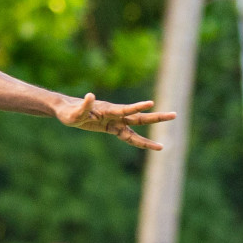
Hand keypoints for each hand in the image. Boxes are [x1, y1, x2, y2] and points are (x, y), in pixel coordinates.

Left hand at [57, 94, 174, 150]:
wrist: (68, 111)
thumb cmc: (69, 112)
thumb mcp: (74, 112)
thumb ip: (84, 105)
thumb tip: (90, 95)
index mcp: (108, 110)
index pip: (125, 109)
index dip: (137, 107)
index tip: (151, 103)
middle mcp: (115, 115)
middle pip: (138, 118)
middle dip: (156, 117)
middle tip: (174, 115)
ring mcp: (115, 121)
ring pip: (135, 129)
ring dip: (147, 138)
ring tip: (162, 147)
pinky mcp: (112, 127)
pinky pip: (127, 136)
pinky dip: (137, 141)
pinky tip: (150, 146)